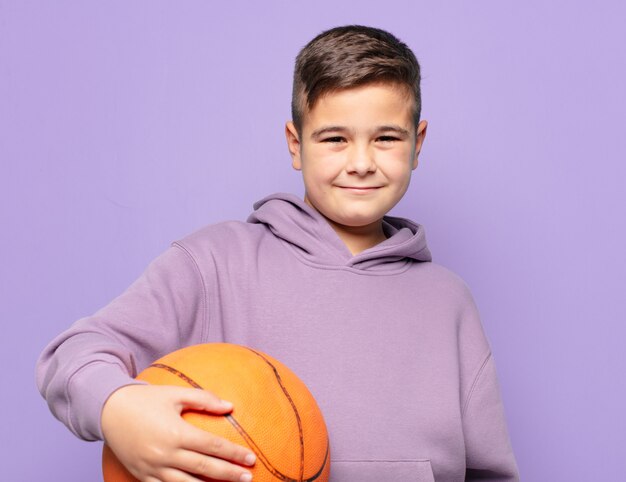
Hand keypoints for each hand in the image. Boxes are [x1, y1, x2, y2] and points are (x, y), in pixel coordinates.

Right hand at [101, 384, 255, 481]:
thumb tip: (229, 406)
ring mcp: (153, 468)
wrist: (108, 410)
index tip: (250, 458)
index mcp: (176, 432)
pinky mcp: (142, 476)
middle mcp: (165, 453)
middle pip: (204, 468)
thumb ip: (203, 399)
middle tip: (248, 477)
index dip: (233, 453)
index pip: (212, 446)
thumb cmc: (146, 399)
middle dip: (229, 474)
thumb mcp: (175, 393)